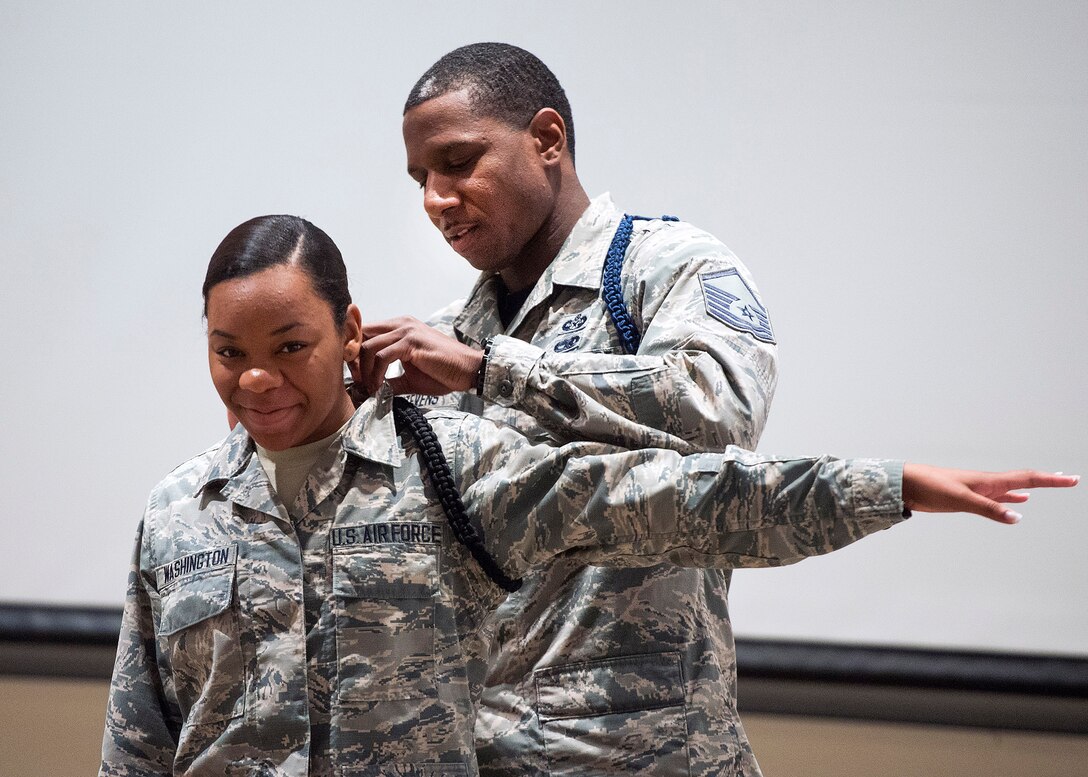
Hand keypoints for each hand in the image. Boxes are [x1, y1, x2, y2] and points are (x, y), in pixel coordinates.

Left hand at [357, 317, 483, 396]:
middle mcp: (400, 324)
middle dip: (353, 360)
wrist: (468, 371)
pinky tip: (379, 388)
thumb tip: (371, 393)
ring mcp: (406, 331)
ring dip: (363, 371)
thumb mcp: (410, 378)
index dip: (355, 353)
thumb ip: (390, 381)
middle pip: (361, 335)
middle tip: (358, 382)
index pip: (365, 332)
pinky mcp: (411, 343)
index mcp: (399, 327)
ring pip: (368, 346)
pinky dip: (376, 374)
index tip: (356, 376)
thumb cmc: (443, 373)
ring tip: (369, 388)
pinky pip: (382, 357)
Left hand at [902, 464, 1078, 523]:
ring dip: (1031, 488)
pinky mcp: (968, 497)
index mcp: (989, 480)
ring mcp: (978, 489)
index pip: (1027, 477)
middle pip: (1024, 480)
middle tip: (1068, 480)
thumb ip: (989, 508)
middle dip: (1047, 481)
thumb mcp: (962, 499)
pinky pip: (997, 497)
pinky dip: (1011, 499)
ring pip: (1011, 489)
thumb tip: (1017, 518)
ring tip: (1046, 487)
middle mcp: (987, 483)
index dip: (1050, 480)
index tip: (1072, 479)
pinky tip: (1017, 502)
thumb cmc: (931, 486)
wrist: (906, 484)